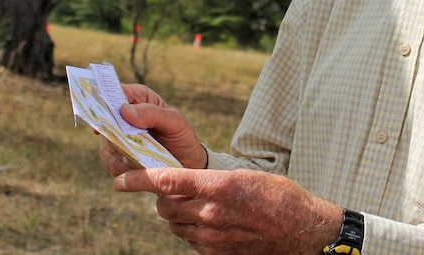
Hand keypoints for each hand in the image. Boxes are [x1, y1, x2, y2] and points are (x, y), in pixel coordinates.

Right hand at [98, 83, 207, 172]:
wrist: (187, 164)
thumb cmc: (182, 137)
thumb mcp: (175, 122)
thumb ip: (153, 114)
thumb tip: (125, 110)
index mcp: (140, 98)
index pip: (117, 91)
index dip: (107, 100)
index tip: (107, 114)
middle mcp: (125, 115)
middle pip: (106, 118)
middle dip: (114, 131)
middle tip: (127, 142)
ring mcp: (118, 136)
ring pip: (106, 142)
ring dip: (119, 152)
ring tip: (138, 158)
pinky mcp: (116, 156)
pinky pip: (109, 160)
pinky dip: (120, 166)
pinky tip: (135, 167)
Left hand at [114, 168, 342, 254]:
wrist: (303, 231)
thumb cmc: (279, 196)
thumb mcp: (245, 177)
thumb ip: (210, 180)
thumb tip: (181, 182)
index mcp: (218, 186)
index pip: (166, 180)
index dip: (138, 179)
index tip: (120, 179)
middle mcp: (211, 213)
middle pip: (164, 204)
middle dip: (161, 196)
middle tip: (172, 188)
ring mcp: (212, 238)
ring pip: (174, 224)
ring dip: (176, 214)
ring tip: (197, 205)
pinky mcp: (215, 254)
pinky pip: (189, 241)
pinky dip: (190, 230)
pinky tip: (209, 223)